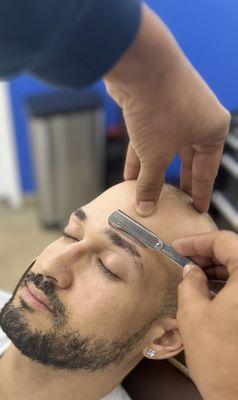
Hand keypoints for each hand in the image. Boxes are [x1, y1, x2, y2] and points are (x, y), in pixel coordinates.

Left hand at [104, 4, 229, 215]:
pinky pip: (148, 139)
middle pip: (187, 160)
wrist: (140, 64)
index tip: (198, 209)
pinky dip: (140, 157)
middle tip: (176, 203)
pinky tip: (130, 177)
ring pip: (164, 149)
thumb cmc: (161, 108)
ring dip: (153, 171)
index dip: (201, 193)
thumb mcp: (157, 154)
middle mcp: (197, 118)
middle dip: (177, 182)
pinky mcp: (153, 106)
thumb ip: (151, 183)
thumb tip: (146, 208)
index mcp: (212, 130)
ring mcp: (174, 111)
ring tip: (148, 194)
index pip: (207, 170)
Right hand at [173, 231, 237, 399]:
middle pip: (235, 253)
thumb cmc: (219, 359)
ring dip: (218, 267)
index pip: (225, 241)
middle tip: (184, 259)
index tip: (179, 247)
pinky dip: (228, 282)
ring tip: (193, 274)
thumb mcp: (192, 314)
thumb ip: (189, 282)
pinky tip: (209, 289)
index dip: (197, 241)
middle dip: (207, 254)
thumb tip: (190, 270)